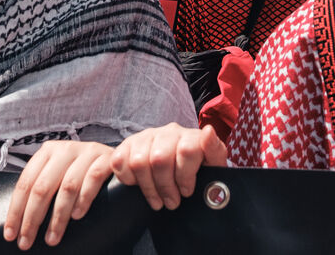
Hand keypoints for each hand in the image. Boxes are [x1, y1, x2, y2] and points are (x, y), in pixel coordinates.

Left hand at [4, 141, 113, 248]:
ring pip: (67, 187)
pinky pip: (93, 179)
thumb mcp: (59, 175)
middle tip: (27, 241)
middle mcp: (65, 149)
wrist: (119, 159)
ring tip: (52, 238)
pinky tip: (77, 216)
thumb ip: (42, 188)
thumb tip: (19, 221)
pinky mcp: (107, 158)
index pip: (25, 183)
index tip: (11, 234)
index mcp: (48, 152)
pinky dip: (84, 199)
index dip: (16, 210)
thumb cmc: (82, 173)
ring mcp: (87, 152)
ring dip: (58, 217)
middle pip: (42, 187)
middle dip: (32, 218)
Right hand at [110, 123, 227, 210]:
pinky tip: (140, 185)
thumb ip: (214, 150)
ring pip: (139, 162)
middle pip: (160, 159)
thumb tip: (208, 131)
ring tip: (157, 200)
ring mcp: (147, 136)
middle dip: (165, 187)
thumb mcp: (212, 166)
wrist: (178, 171)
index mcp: (191, 135)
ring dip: (148, 188)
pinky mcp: (128, 144)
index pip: (186, 150)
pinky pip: (120, 162)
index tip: (187, 191)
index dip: (185, 177)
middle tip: (171, 203)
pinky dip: (128, 179)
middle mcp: (168, 131)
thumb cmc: (197, 172)